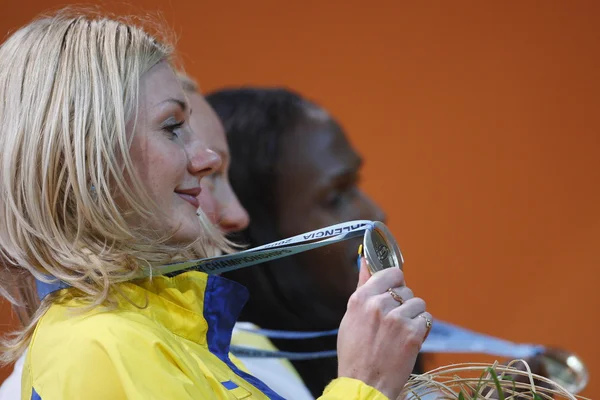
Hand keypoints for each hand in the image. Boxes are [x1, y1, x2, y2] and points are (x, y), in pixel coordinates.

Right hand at [337, 258, 431, 399]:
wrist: (364, 384)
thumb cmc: (355, 353)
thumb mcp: (351, 317)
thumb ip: (362, 287)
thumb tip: (365, 262)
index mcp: (360, 299)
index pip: (390, 274)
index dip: (395, 283)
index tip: (394, 291)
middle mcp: (378, 305)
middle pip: (406, 289)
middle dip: (403, 304)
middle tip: (392, 323)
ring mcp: (396, 319)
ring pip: (418, 304)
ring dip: (413, 317)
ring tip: (400, 333)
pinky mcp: (412, 334)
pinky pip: (426, 319)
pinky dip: (421, 330)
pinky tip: (408, 341)